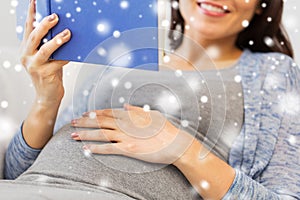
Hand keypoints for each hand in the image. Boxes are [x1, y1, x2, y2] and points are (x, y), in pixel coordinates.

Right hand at [20, 0, 70, 105]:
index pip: (28, 28)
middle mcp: (26, 56)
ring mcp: (34, 66)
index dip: (32, 15)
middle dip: (45, 25)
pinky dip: (66, 57)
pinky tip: (73, 54)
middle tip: (55, 17)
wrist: (47, 96)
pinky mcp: (44, 74)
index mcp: (26, 49)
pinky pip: (57, 63)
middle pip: (34, 36)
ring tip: (67, 33)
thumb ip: (49, 45)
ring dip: (56, 40)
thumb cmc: (49, 74)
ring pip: (44, 50)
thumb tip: (63, 29)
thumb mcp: (47, 57)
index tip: (35, 2)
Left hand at [71, 104, 195, 163]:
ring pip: (101, 134)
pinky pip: (108, 148)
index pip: (108, 112)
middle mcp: (125, 124)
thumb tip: (125, 106)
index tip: (85, 113)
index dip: (94, 113)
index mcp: (130, 115)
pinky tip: (86, 148)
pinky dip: (96, 148)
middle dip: (84, 122)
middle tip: (72, 123)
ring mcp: (126, 136)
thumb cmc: (165, 129)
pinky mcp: (128, 148)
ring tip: (73, 135)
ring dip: (86, 134)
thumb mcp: (152, 114)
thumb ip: (137, 110)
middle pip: (100, 122)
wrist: (174, 142)